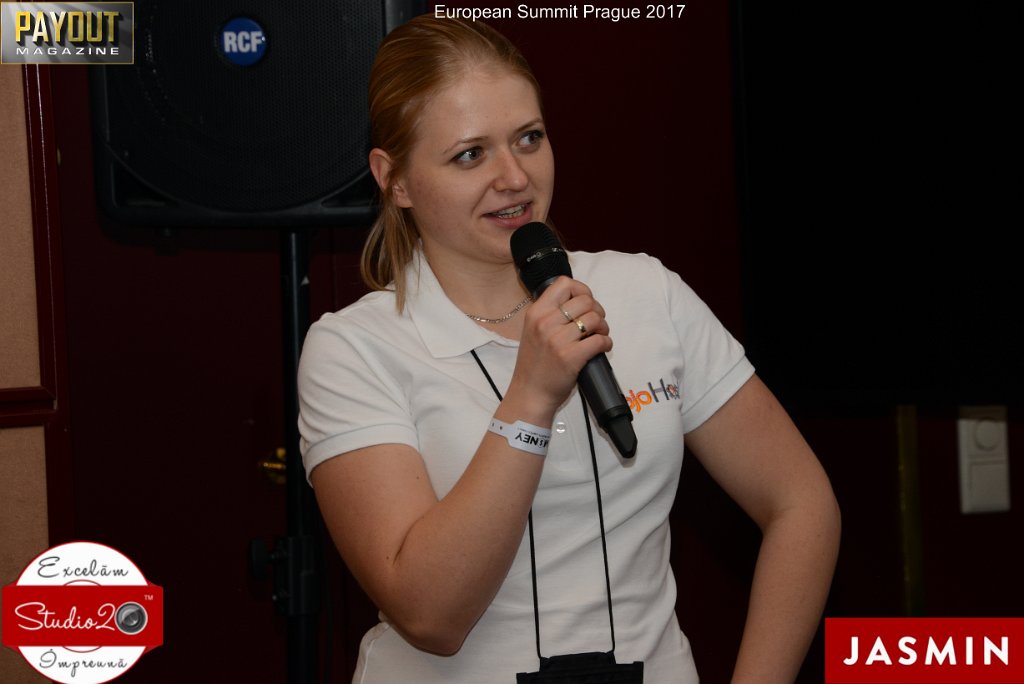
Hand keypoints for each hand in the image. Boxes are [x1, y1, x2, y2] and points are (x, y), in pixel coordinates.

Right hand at [507, 276, 612, 415]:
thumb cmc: (534, 364)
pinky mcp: (571, 357)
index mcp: (536, 312)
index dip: (581, 289)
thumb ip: (550, 314)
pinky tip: (602, 348)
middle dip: (597, 310)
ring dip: (604, 327)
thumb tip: (577, 300)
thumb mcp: (532, 330)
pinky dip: (606, 343)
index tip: (585, 302)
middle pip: (585, 300)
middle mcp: (545, 322)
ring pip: (595, 318)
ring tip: (599, 335)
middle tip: (596, 323)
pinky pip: (600, 340)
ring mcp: (558, 340)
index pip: (564, 283)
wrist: (530, 393)